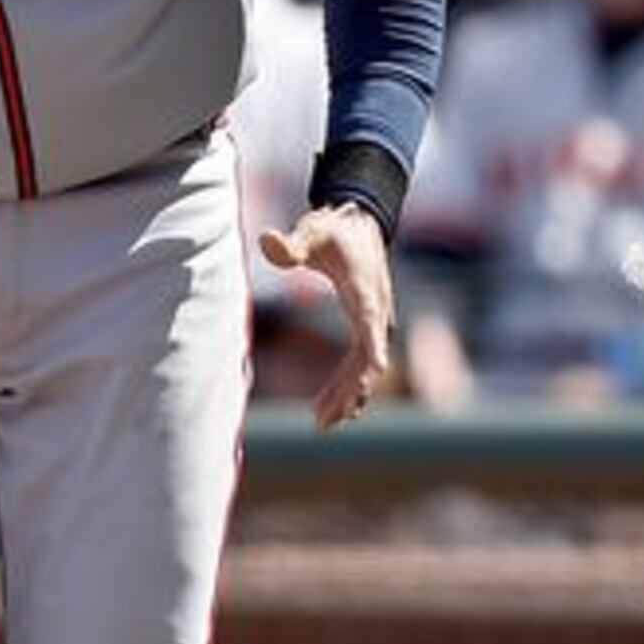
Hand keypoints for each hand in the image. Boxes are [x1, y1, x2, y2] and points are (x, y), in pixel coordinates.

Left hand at [256, 203, 393, 430]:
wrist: (360, 219)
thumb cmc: (334, 227)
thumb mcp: (312, 230)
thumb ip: (290, 243)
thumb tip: (266, 241)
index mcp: (365, 292)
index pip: (372, 328)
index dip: (372, 352)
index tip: (374, 376)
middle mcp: (376, 311)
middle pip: (368, 360)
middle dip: (349, 391)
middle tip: (322, 423)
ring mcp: (375, 321)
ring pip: (365, 367)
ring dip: (347, 396)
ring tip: (323, 424)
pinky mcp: (368, 325)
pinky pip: (361, 362)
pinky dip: (348, 384)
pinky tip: (332, 406)